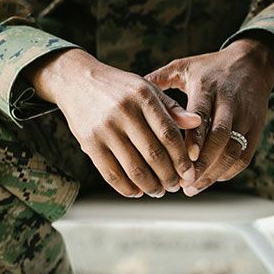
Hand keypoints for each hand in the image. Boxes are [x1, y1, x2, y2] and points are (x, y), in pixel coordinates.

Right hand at [25, 48, 200, 197]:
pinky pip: (110, 173)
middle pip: (153, 154)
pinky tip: (137, 191)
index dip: (182, 158)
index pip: (169, 134)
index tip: (189, 173)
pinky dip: (126, 188)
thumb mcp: (147, 88)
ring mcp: (105, 129)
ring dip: (150, 186)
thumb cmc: (119, 87)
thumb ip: (172, 108)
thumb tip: (197, 123)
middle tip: (175, 186)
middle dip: (168, 176)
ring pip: (133, 168)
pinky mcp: (89, 142)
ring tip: (158, 191)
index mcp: (143, 97)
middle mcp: (124, 112)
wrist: (76, 81)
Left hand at [145, 33, 273, 195]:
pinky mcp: (256, 129)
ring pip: (233, 151)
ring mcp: (246, 117)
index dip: (194, 138)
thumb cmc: (211, 67)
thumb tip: (131, 91)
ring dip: (214, 173)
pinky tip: (209, 180)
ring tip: (192, 187)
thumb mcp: (185, 67)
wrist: (253, 63)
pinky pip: (244, 156)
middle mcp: (230, 103)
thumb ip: (159, 80)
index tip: (184, 158)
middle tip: (183, 182)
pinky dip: (227, 172)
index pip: (201, 116)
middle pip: (220, 137)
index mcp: (208, 87)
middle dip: (203, 163)